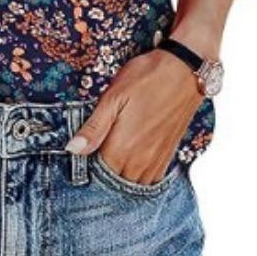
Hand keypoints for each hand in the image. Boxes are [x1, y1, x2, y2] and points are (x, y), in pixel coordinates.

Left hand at [66, 47, 204, 184]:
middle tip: (94, 154)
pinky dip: (139, 176)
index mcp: (123, 148)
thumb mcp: (113, 97)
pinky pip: (152, 179)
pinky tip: (131, 161)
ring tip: (111, 157)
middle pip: (115, 182)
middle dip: (103, 174)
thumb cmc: (146, 79)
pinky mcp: (168, 154)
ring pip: (134, 184)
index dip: (86, 166)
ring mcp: (157, 159)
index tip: (80, 155)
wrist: (184, 71)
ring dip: (121, 176)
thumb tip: (72, 149)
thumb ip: (94, 128)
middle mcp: (141, 160)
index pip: (97, 174)